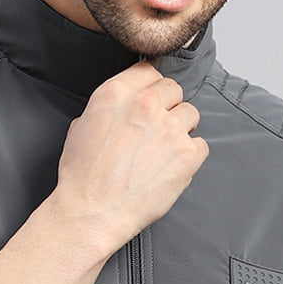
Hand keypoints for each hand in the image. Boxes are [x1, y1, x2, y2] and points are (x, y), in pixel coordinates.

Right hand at [53, 62, 207, 257]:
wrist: (92, 213)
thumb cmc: (82, 176)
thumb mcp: (81, 126)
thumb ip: (108, 108)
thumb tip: (121, 107)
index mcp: (117, 93)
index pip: (149, 70)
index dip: (150, 86)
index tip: (151, 98)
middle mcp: (147, 105)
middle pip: (174, 89)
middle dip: (167, 105)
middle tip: (157, 128)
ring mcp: (171, 129)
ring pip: (191, 114)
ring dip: (181, 128)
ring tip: (164, 150)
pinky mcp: (188, 155)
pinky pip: (201, 144)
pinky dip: (191, 155)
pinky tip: (172, 167)